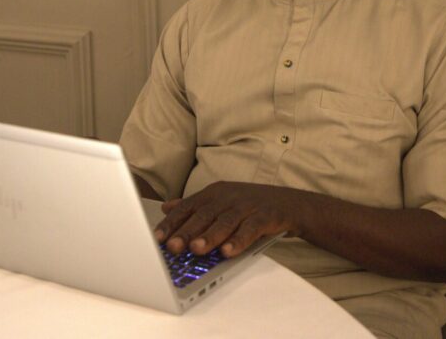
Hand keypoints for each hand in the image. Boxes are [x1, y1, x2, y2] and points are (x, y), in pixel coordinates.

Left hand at [154, 182, 302, 257]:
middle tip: (173, 246)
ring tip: (197, 249)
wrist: (288, 202)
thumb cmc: (249, 205)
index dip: (172, 222)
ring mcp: (247, 205)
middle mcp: (228, 197)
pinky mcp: (265, 215)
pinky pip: (250, 229)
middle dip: (187, 231)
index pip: (188, 206)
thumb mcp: (220, 200)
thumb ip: (194, 206)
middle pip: (204, 215)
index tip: (158, 238)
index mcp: (214, 193)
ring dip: (210, 236)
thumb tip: (165, 207)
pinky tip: (228, 252)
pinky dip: (239, 240)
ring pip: (225, 222)